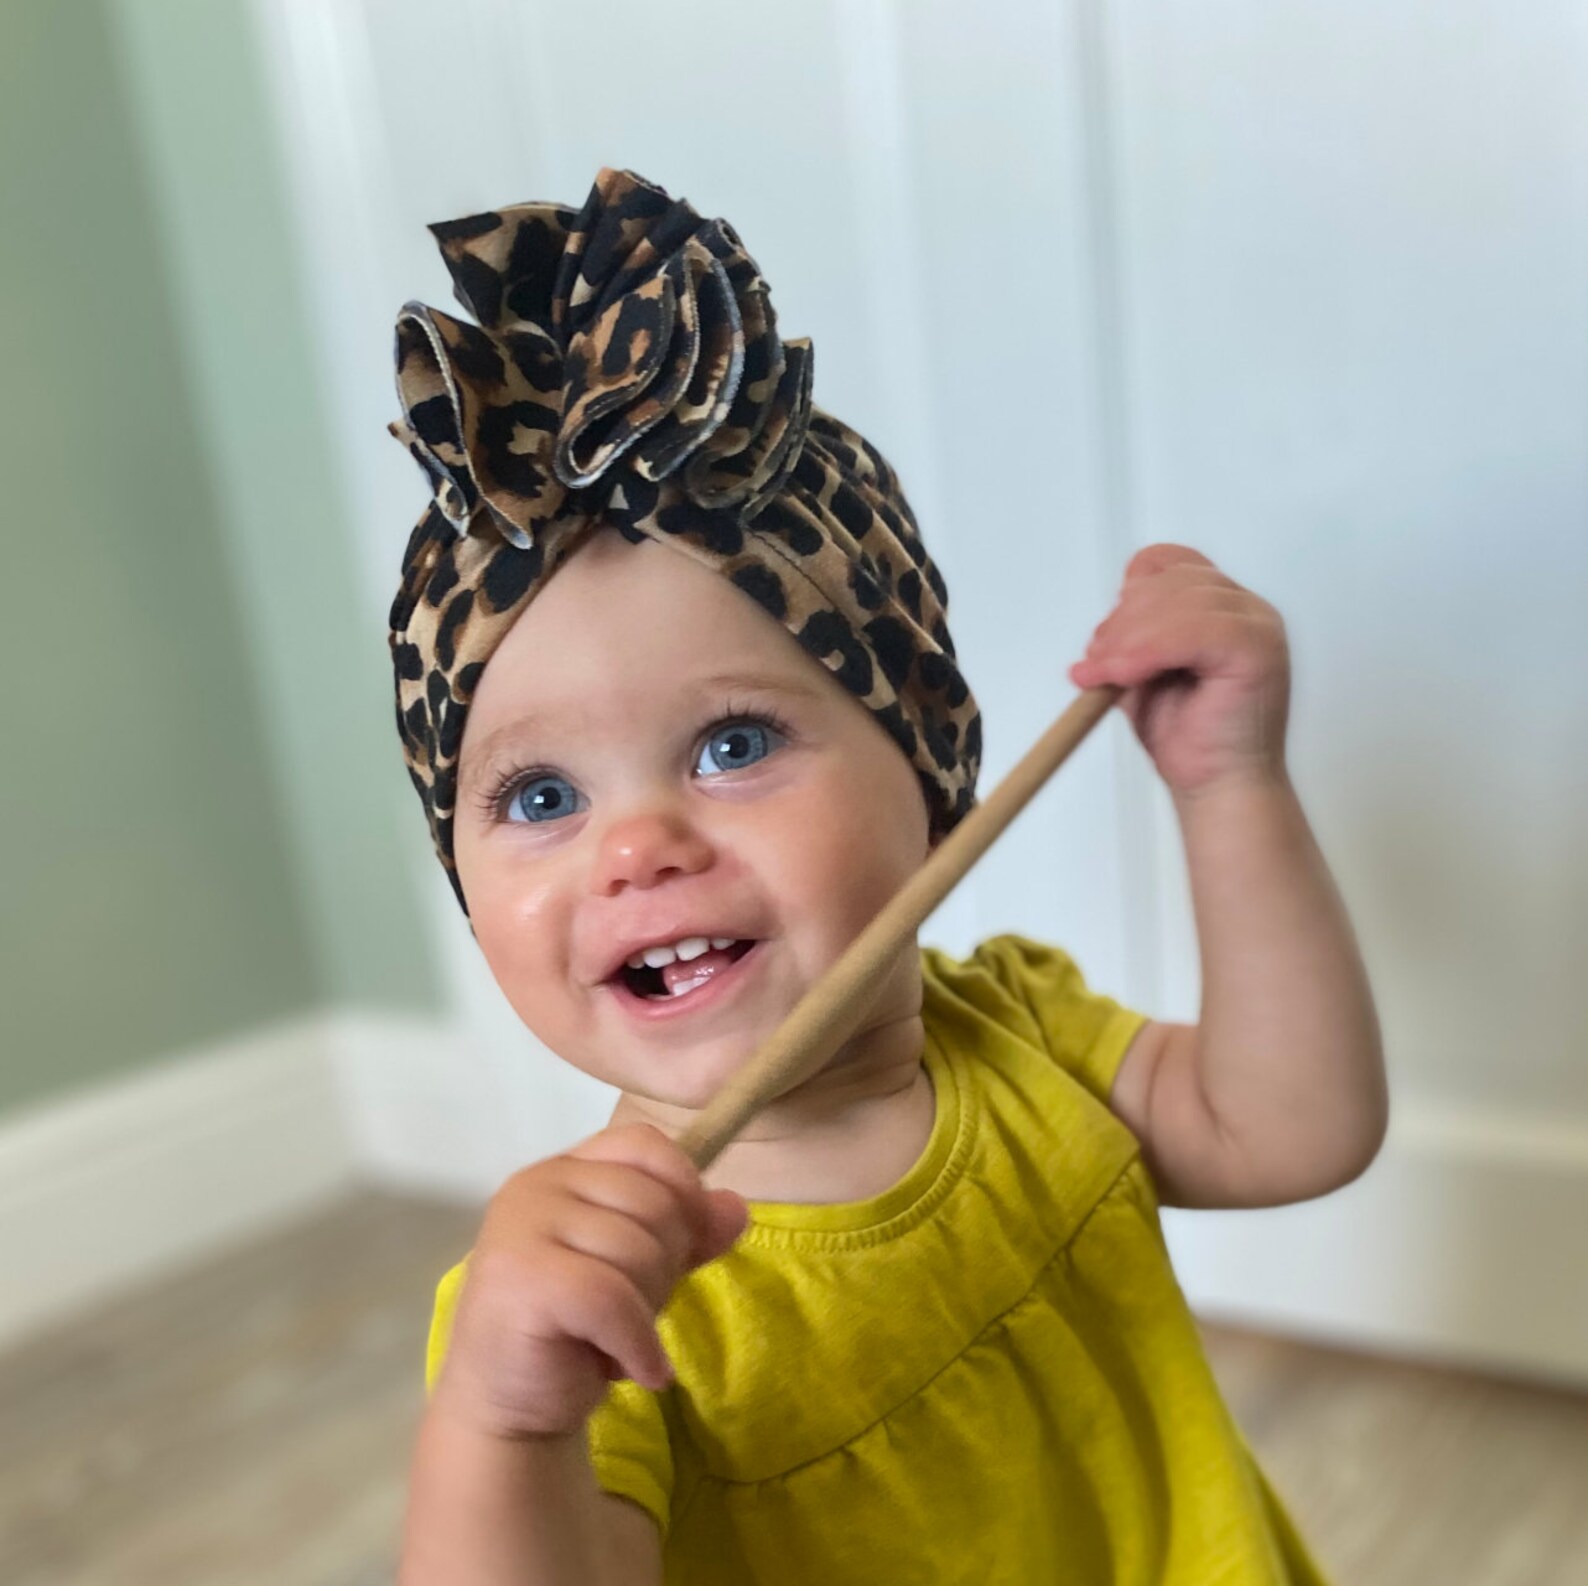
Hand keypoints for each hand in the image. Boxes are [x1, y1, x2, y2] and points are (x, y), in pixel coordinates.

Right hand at [430, 1123, 748, 1439]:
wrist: (509, 1407)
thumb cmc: (575, 1332)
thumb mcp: (642, 1273)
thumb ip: (687, 1235)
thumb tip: (736, 1208)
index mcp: (563, 1171)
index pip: (642, 1144)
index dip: (684, 1188)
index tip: (693, 1242)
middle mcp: (537, 1186)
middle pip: (651, 1200)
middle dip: (668, 1265)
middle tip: (637, 1311)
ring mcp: (522, 1228)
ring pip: (636, 1250)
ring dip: (650, 1310)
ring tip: (622, 1340)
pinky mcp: (521, 1279)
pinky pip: (611, 1298)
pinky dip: (638, 1343)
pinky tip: (639, 1371)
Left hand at [1068, 543, 1289, 797]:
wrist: (1218, 788)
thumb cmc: (1188, 738)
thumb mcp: (1141, 675)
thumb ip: (1127, 642)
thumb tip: (1099, 632)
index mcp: (1220, 605)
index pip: (1169, 562)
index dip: (1130, 591)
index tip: (1104, 636)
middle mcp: (1246, 607)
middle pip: (1171, 579)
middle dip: (1122, 621)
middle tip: (1094, 662)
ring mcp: (1257, 625)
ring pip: (1180, 601)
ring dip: (1128, 638)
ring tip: (1102, 674)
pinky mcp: (1257, 649)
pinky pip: (1194, 630)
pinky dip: (1149, 650)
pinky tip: (1124, 675)